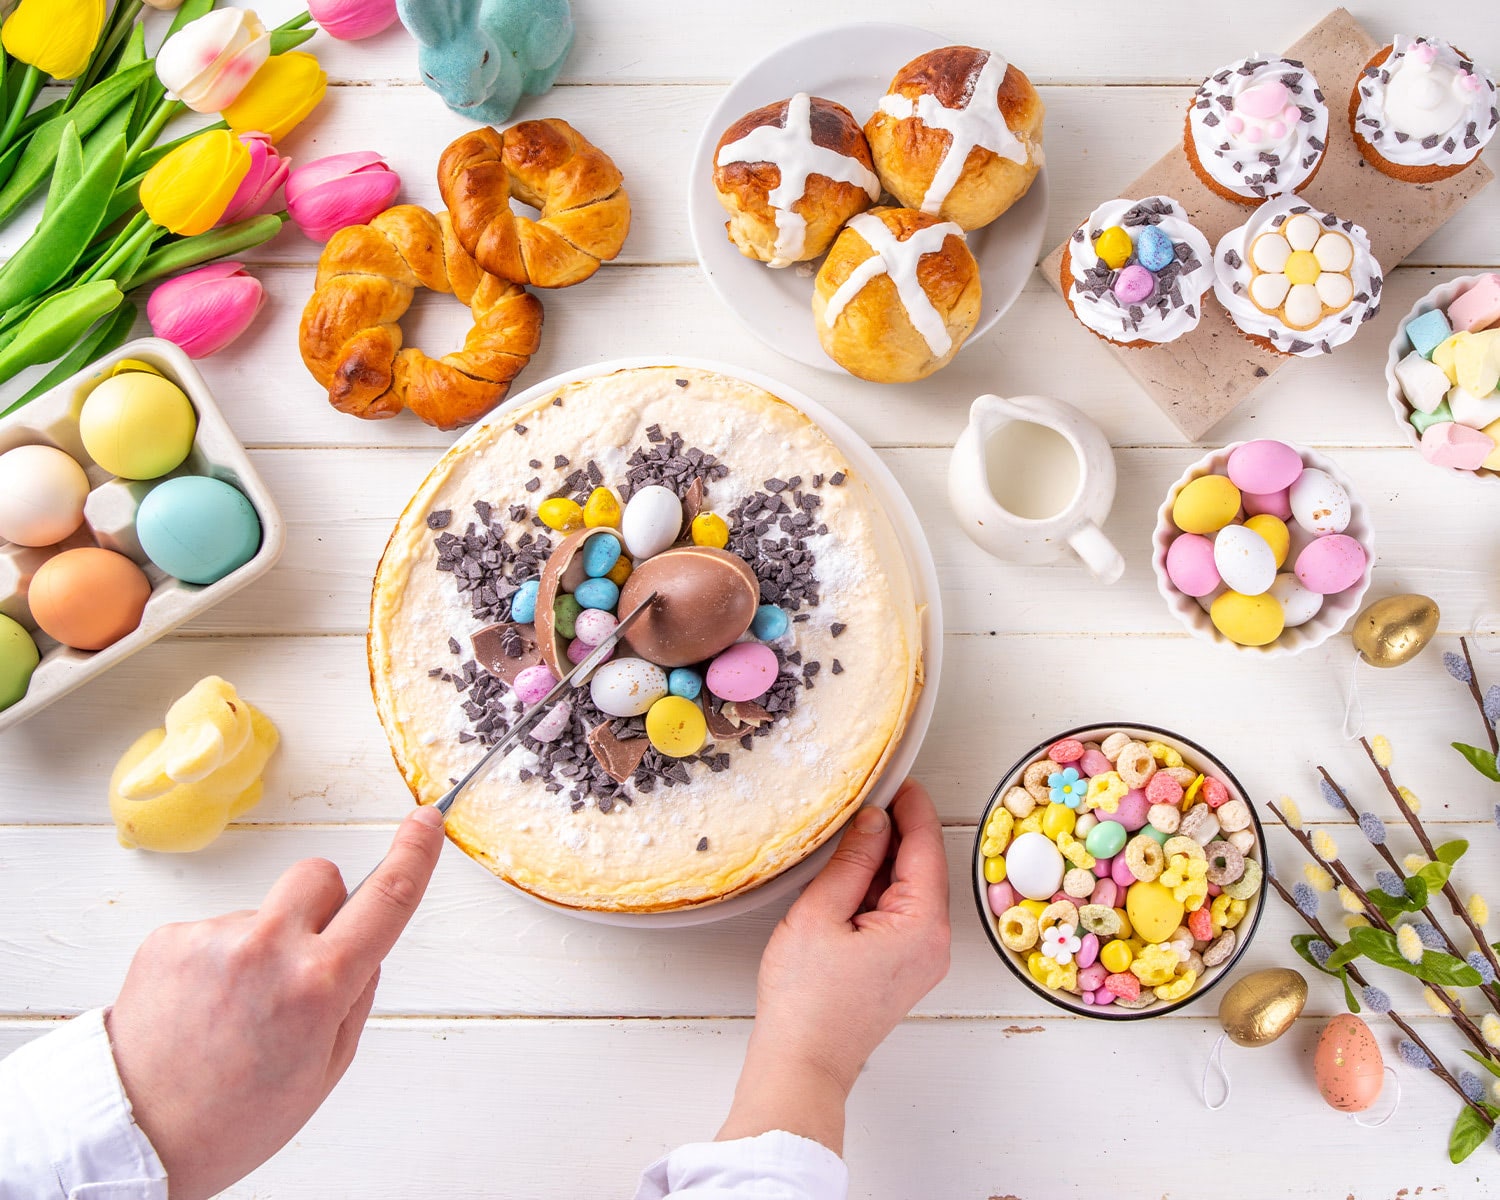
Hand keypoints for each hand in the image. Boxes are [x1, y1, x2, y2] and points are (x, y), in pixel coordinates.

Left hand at [105, 806, 445, 1199]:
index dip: (414, 854)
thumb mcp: (324, 1070)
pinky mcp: (169, 938)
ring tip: (231, 1013)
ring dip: (261, 947)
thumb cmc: (234, 1120)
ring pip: (263, 913)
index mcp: (318, 985)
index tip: (426, 820)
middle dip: (325, 906)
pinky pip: (215, 931)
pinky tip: (199, 1009)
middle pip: (320, 876)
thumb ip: (354, 999)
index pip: (385, 900)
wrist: (133, 1135)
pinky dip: (216, 963)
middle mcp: (267, 948)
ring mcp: (213, 938)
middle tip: (305, 962)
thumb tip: (364, 948)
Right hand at [718, 779, 949, 1152]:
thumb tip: (874, 819)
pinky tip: (851, 877)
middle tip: (868, 797)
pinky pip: (901, 914)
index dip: (912, 807)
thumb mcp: (821, 913)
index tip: (898, 778)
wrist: (802, 1064)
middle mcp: (934, 942)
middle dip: (897, 831)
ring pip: (911, 890)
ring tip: (850, 834)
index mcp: (921, 925)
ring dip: (885, 861)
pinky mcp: (905, 968)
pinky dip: (880, 889)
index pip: (925, 847)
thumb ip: (852, 860)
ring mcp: (922, 959)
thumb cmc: (806, 1000)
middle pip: (923, 867)